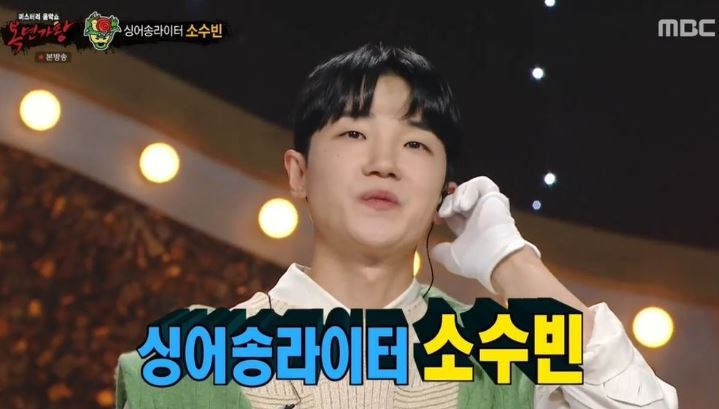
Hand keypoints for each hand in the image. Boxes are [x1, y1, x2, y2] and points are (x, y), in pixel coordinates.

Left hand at [431, 176, 540, 293]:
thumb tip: (433, 251)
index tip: (436, 219)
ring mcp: (486, 204)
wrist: (495, 255)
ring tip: (456, 209)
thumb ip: (441, 252)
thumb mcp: (451, 258)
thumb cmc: (475, 258)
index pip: (452, 212)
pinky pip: (480, 183)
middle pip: (457, 197)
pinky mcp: (494, 196)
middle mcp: (478, 214)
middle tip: (443, 212)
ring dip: (457, 196)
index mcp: (469, 227)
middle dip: (447, 201)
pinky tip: (465, 205)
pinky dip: (469, 190)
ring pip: (467, 188)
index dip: (442, 211)